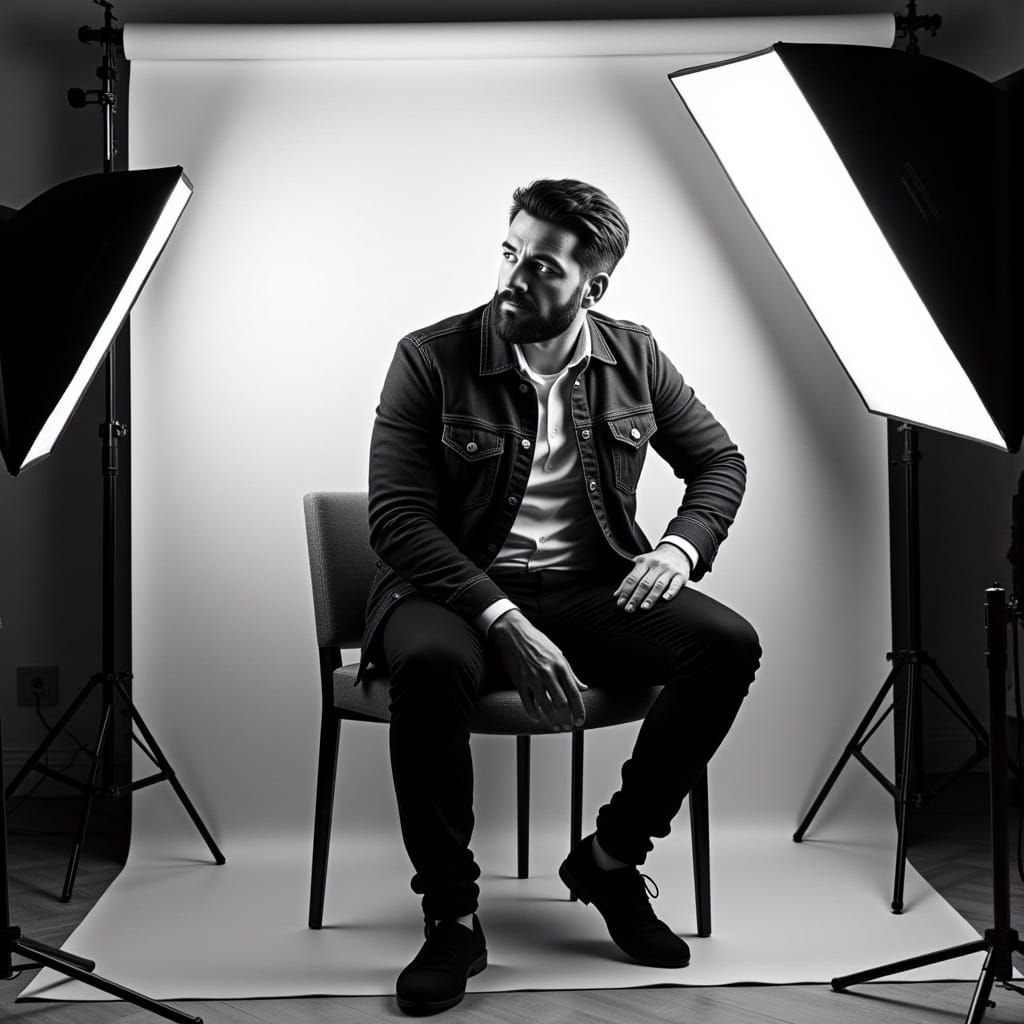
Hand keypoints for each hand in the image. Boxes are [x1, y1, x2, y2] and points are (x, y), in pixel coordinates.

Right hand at [489, 610, 586, 730]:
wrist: (514, 633)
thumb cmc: (538, 643)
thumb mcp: (559, 655)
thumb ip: (571, 674)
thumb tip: (583, 688)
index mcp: (560, 666)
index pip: (574, 693)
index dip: (579, 710)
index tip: (581, 720)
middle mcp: (548, 673)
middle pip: (561, 703)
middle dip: (567, 719)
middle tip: (568, 727)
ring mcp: (533, 678)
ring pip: (545, 706)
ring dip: (552, 720)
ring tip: (555, 727)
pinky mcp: (520, 681)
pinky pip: (528, 703)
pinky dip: (534, 714)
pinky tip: (538, 718)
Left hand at [614, 544, 690, 612]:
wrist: (676, 552)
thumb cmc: (655, 561)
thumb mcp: (641, 564)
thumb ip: (630, 578)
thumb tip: (617, 594)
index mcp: (643, 562)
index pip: (632, 578)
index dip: (625, 591)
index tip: (620, 603)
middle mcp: (656, 565)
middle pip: (644, 583)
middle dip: (636, 597)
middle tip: (629, 609)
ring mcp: (669, 570)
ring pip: (658, 585)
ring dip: (650, 597)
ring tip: (644, 607)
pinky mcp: (680, 575)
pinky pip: (675, 584)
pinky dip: (671, 592)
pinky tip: (665, 599)